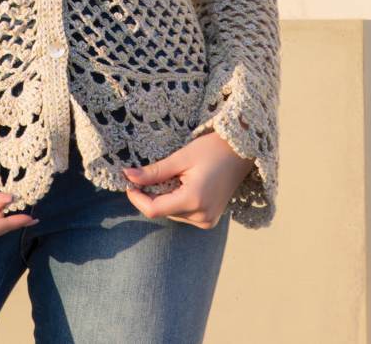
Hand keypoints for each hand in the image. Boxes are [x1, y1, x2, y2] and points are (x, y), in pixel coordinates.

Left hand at [121, 130, 255, 228]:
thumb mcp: (181, 158)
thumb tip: (128, 176)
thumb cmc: (213, 150)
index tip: (128, 182)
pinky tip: (183, 184)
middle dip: (151, 195)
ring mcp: (207, 221)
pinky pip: (183, 214)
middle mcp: (202, 216)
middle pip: (163, 212)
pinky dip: (176, 201)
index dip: (137, 198)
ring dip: (164, 198)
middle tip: (147, 174)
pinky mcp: (210, 220)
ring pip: (171, 214)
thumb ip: (155, 171)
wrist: (242, 153)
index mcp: (194, 200)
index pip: (154, 210)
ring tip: (173, 176)